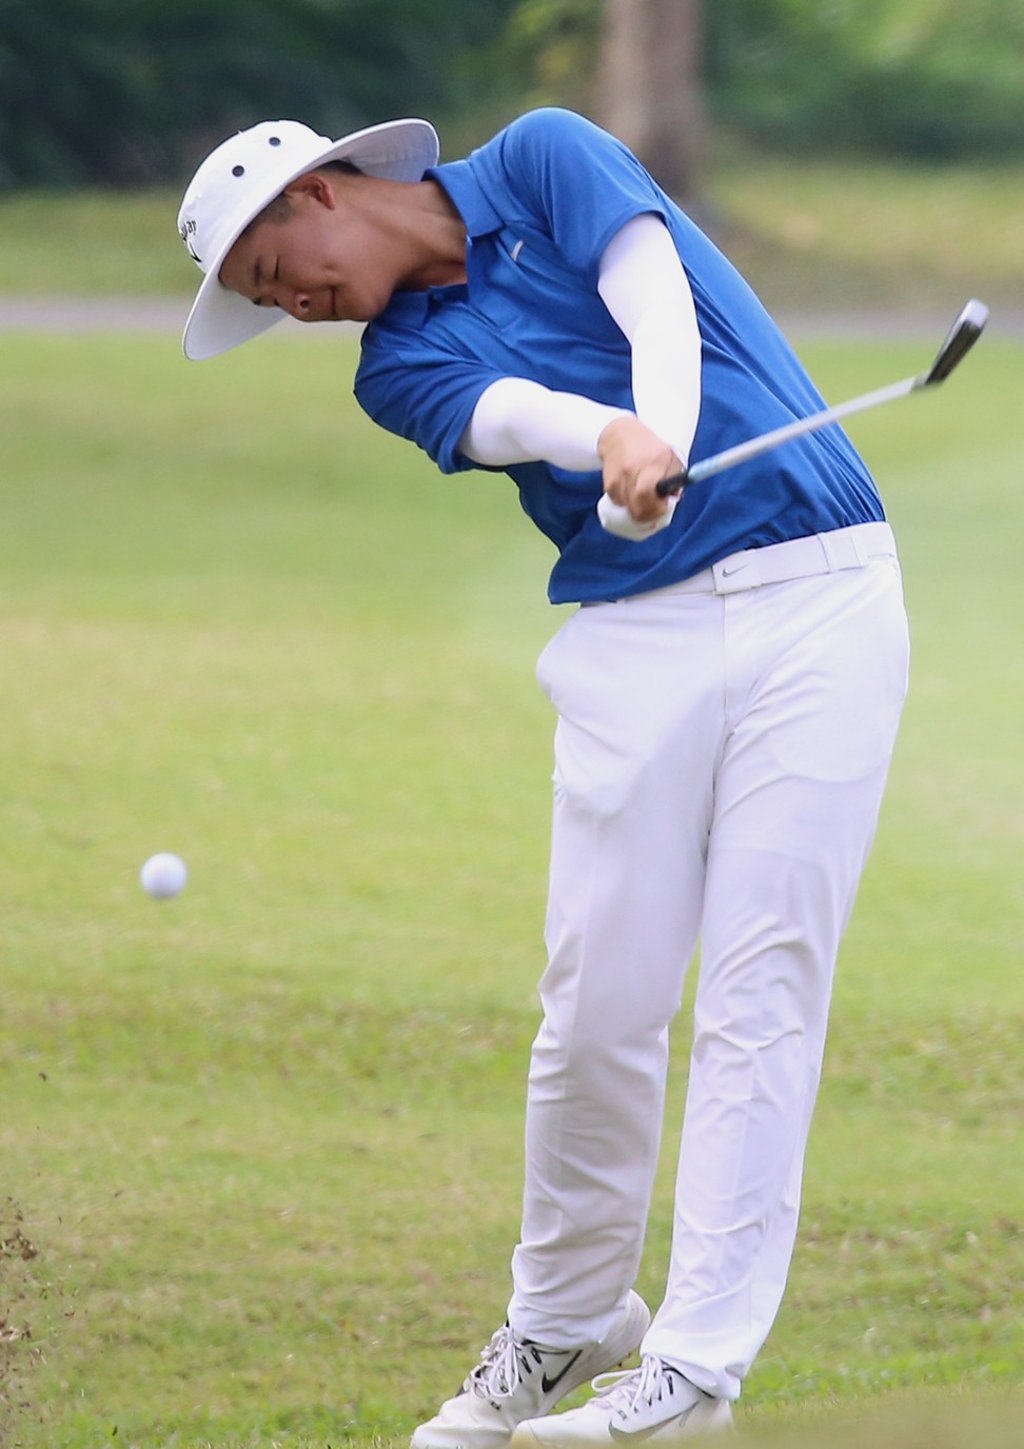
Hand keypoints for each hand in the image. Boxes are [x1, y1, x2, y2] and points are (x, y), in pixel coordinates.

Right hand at [597, 416, 681, 540]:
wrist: (619, 435)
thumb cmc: (650, 448)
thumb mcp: (669, 456)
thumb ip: (676, 478)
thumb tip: (673, 499)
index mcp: (652, 462)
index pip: (647, 493)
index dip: (656, 508)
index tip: (663, 507)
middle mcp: (632, 469)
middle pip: (636, 508)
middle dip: (648, 515)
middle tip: (654, 511)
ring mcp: (618, 477)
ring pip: (628, 508)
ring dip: (637, 508)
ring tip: (643, 496)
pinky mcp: (608, 483)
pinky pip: (619, 503)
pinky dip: (627, 502)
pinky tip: (631, 490)